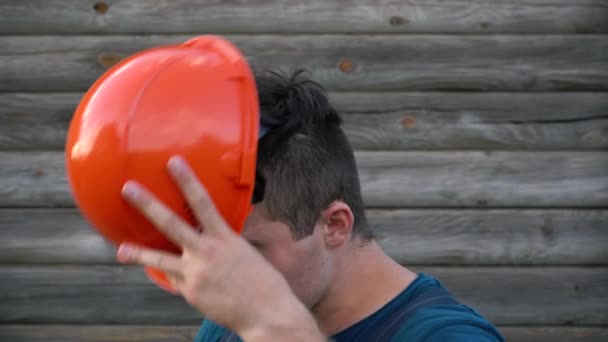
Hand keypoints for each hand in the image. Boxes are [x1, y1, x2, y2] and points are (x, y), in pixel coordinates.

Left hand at [117, 156, 323, 340]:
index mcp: (225, 237)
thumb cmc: (262, 281)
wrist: (266, 312)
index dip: (187, 180)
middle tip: (128, 188)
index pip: (203, 202)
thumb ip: (223, 241)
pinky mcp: (190, 293)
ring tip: (120, 249)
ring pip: (160, 260)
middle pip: (172, 224)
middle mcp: (207, 252)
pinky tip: (179, 280)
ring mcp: (195, 273)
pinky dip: (176, 277)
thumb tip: (210, 233)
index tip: (173, 162)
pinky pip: (176, 281)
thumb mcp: (244, 251)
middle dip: (148, 204)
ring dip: (138, 253)